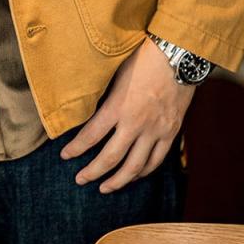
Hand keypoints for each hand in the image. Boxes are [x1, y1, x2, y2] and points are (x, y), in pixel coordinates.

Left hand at [59, 35, 194, 192]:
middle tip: (80, 179)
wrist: (178, 55)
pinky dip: (143, 171)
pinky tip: (134, 174)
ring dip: (118, 180)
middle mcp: (136, 123)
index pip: (91, 135)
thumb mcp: (116, 73)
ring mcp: (155, 130)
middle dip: (92, 172)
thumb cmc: (144, 58)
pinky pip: (156, 160)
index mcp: (118, 106)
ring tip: (105, 187)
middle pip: (110, 158)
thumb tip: (87, 107)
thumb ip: (105, 94)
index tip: (65, 155)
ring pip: (134, 166)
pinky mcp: (171, 132)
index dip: (75, 148)